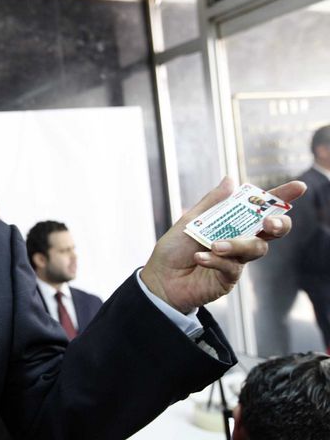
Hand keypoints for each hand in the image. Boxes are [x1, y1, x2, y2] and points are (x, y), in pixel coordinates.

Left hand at [140, 177, 305, 312]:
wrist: (159, 279)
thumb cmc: (174, 249)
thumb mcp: (190, 221)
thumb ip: (212, 203)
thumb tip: (231, 179)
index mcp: (232, 223)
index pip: (261, 208)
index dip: (280, 198)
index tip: (298, 187)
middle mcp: (240, 241)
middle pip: (272, 231)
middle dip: (278, 224)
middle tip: (270, 222)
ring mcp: (237, 261)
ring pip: (255, 249)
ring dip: (236, 244)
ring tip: (214, 245)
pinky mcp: (229, 279)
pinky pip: (232, 267)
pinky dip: (216, 260)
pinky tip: (200, 257)